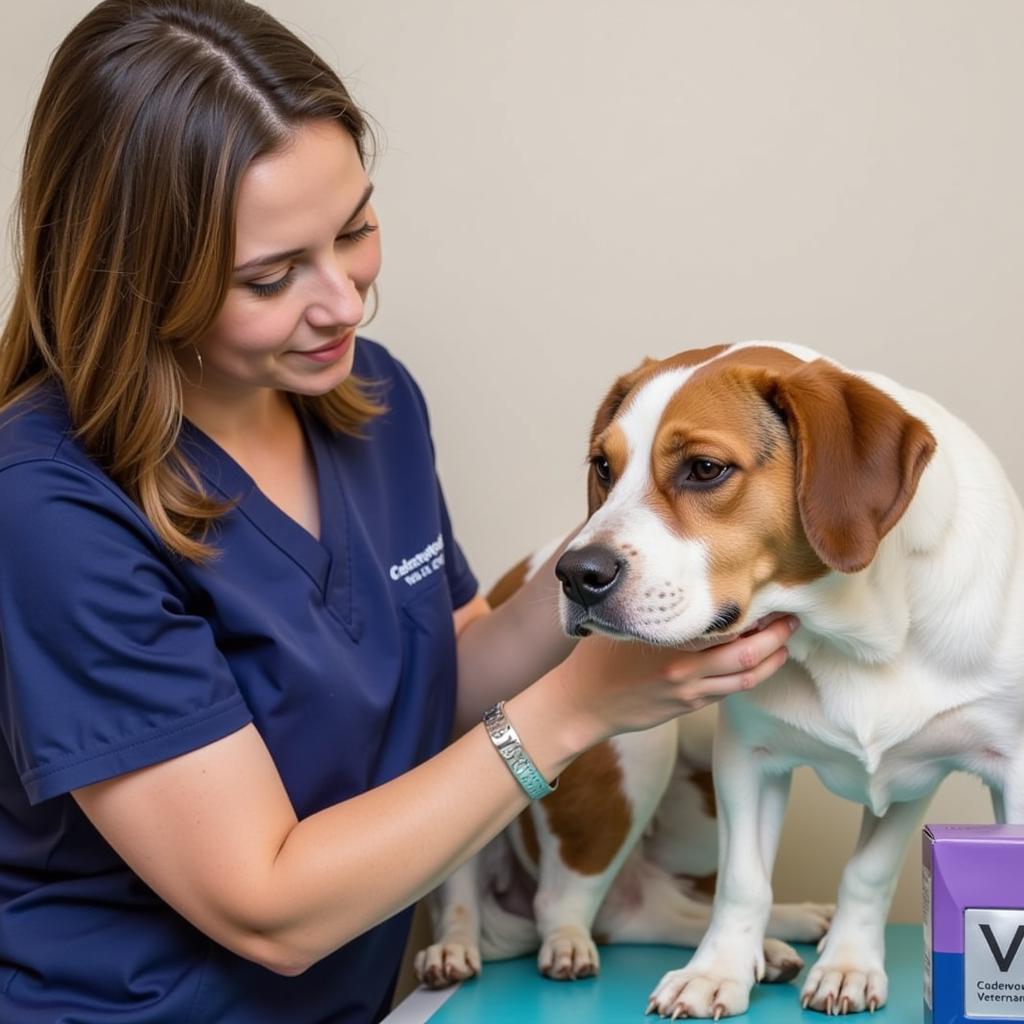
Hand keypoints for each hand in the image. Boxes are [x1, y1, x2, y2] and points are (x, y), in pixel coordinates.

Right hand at [558, 615, 797, 744]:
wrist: (581, 703)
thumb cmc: (598, 657)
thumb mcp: (623, 621)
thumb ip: (653, 606)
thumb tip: (679, 580)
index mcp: (668, 637)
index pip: (724, 621)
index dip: (754, 609)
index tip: (769, 592)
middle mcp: (684, 664)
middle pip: (748, 651)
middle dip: (777, 634)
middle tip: (792, 617)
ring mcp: (689, 688)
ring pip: (747, 675)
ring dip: (772, 658)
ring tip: (786, 640)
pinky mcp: (689, 705)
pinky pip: (730, 690)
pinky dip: (751, 675)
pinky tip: (759, 662)